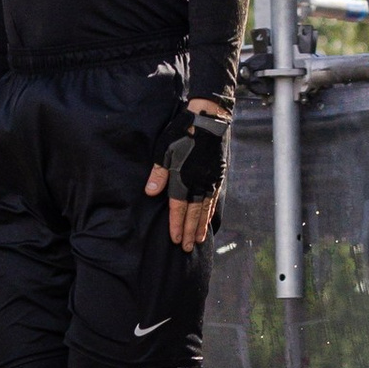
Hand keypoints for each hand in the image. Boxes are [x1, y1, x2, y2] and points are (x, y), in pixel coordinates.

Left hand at [146, 105, 227, 252]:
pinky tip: (209, 218)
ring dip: (202, 225)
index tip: (175, 240)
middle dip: (190, 232)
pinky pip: (214, 199)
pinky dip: (211, 211)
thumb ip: (158, 174)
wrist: (209, 120)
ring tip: (200, 239)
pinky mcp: (218, 175)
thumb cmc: (182, 133)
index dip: (177, 225)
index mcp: (184, 179)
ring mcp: (211, 181)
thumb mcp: (164, 151)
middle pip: (194, 214)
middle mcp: (199, 184)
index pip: (179, 209)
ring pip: (206, 209)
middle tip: (188, 248)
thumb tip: (150, 193)